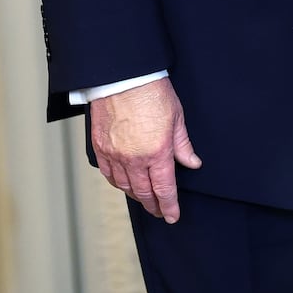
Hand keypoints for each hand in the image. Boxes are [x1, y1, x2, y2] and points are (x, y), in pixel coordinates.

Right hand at [90, 78, 201, 222]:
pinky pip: (108, 173)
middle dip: (153, 205)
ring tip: (144, 199)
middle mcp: (135, 159)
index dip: (169, 206)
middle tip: (159, 211)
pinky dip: (117, 182)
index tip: (172, 216)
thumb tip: (192, 163)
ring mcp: (115, 155)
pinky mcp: (100, 147)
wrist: (123, 77)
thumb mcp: (177, 118)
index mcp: (157, 153)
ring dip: (136, 196)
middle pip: (144, 192)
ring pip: (125, 186)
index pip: (164, 189)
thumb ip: (183, 145)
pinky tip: (123, 183)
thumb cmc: (151, 92)